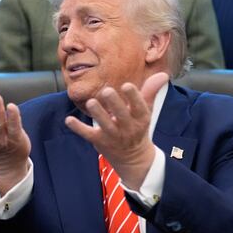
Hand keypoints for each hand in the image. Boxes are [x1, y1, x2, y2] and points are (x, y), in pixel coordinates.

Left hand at [65, 72, 168, 189]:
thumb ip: (151, 91)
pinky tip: (69, 119)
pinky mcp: (99, 141)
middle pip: (122, 115)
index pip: (139, 107)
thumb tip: (163, 74)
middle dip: (114, 104)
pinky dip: (78, 128)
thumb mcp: (146, 111)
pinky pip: (88, 134)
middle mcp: (128, 128)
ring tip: (91, 102)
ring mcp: (113, 135)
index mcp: (141, 118)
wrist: (133, 157)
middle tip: (106, 91)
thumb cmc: (137, 126)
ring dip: (98, 114)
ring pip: (105, 125)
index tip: (127, 85)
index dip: (133, 97)